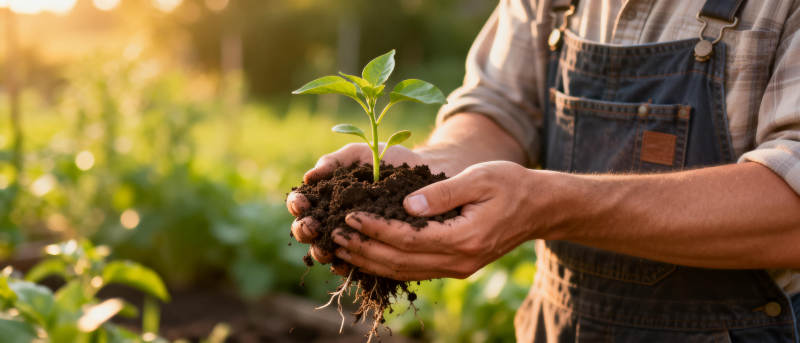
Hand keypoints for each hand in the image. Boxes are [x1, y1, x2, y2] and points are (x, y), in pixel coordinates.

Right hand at [286, 143, 430, 266]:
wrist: (426, 173)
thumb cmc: (389, 161)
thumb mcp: (361, 154)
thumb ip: (335, 162)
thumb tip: (309, 177)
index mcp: (325, 196)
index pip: (302, 204)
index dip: (298, 204)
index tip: (303, 202)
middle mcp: (332, 220)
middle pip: (307, 231)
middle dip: (304, 230)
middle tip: (313, 226)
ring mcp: (350, 239)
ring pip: (326, 252)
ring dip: (322, 251)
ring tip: (327, 248)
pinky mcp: (371, 252)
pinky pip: (354, 265)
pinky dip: (348, 266)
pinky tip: (349, 263)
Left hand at [331, 161, 551, 280]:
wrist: (540, 208)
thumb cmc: (511, 184)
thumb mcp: (479, 178)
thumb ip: (442, 192)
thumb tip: (406, 203)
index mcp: (464, 237)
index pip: (408, 238)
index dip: (375, 228)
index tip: (349, 214)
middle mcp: (459, 260)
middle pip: (400, 261)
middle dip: (364, 249)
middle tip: (334, 235)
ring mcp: (458, 268)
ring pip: (405, 271)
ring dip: (371, 261)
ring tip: (342, 248)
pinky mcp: (457, 267)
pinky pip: (416, 270)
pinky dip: (389, 265)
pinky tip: (368, 256)